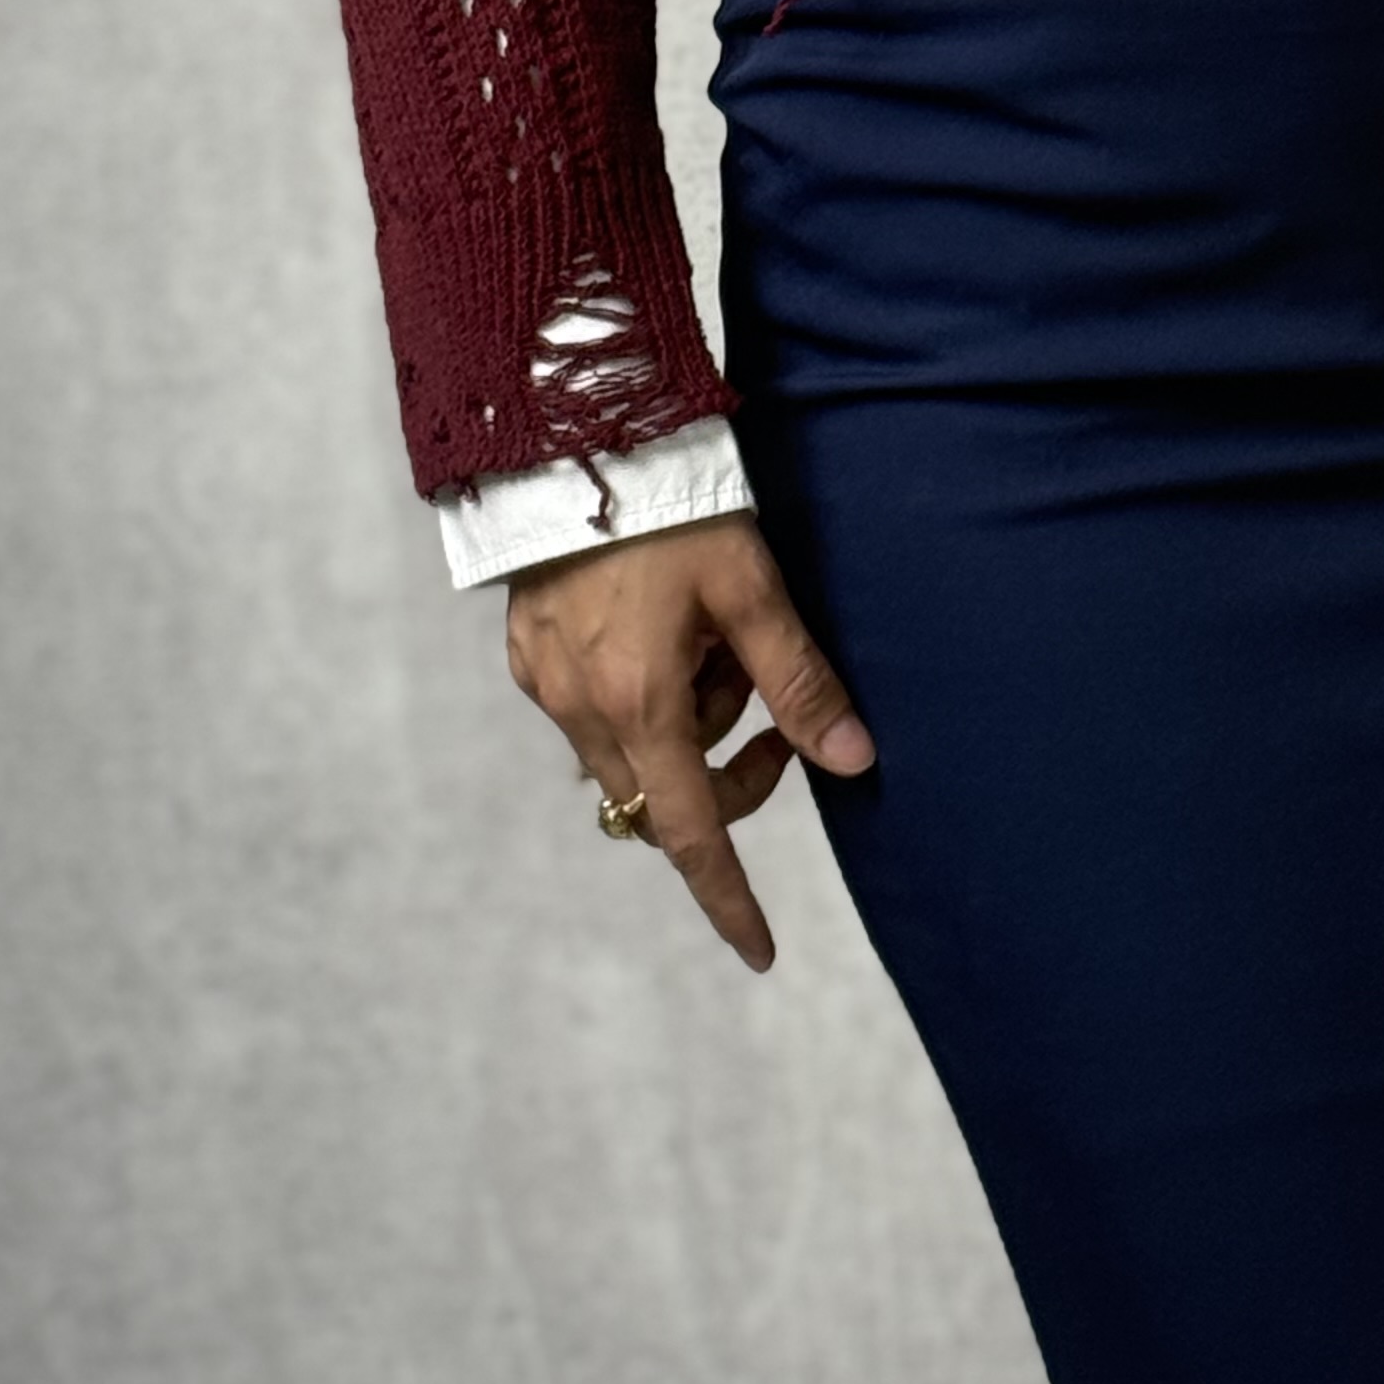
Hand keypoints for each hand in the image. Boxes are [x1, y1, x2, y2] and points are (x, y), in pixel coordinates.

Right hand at [504, 512, 872, 972]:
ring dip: (684, 727)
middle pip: (662, 799)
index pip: (690, 833)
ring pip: (630, 753)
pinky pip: (594, 710)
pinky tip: (661, 627)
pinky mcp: (527, 652)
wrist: (571, 434)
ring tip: (710, 641)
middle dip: (725, 778)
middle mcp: (581, 709)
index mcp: (641, 703)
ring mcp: (545, 683)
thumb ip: (800, 682)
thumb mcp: (752, 589)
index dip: (728, 896)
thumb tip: (856, 762)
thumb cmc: (674, 506)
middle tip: (772, 718)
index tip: (759, 950)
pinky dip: (641, 696)